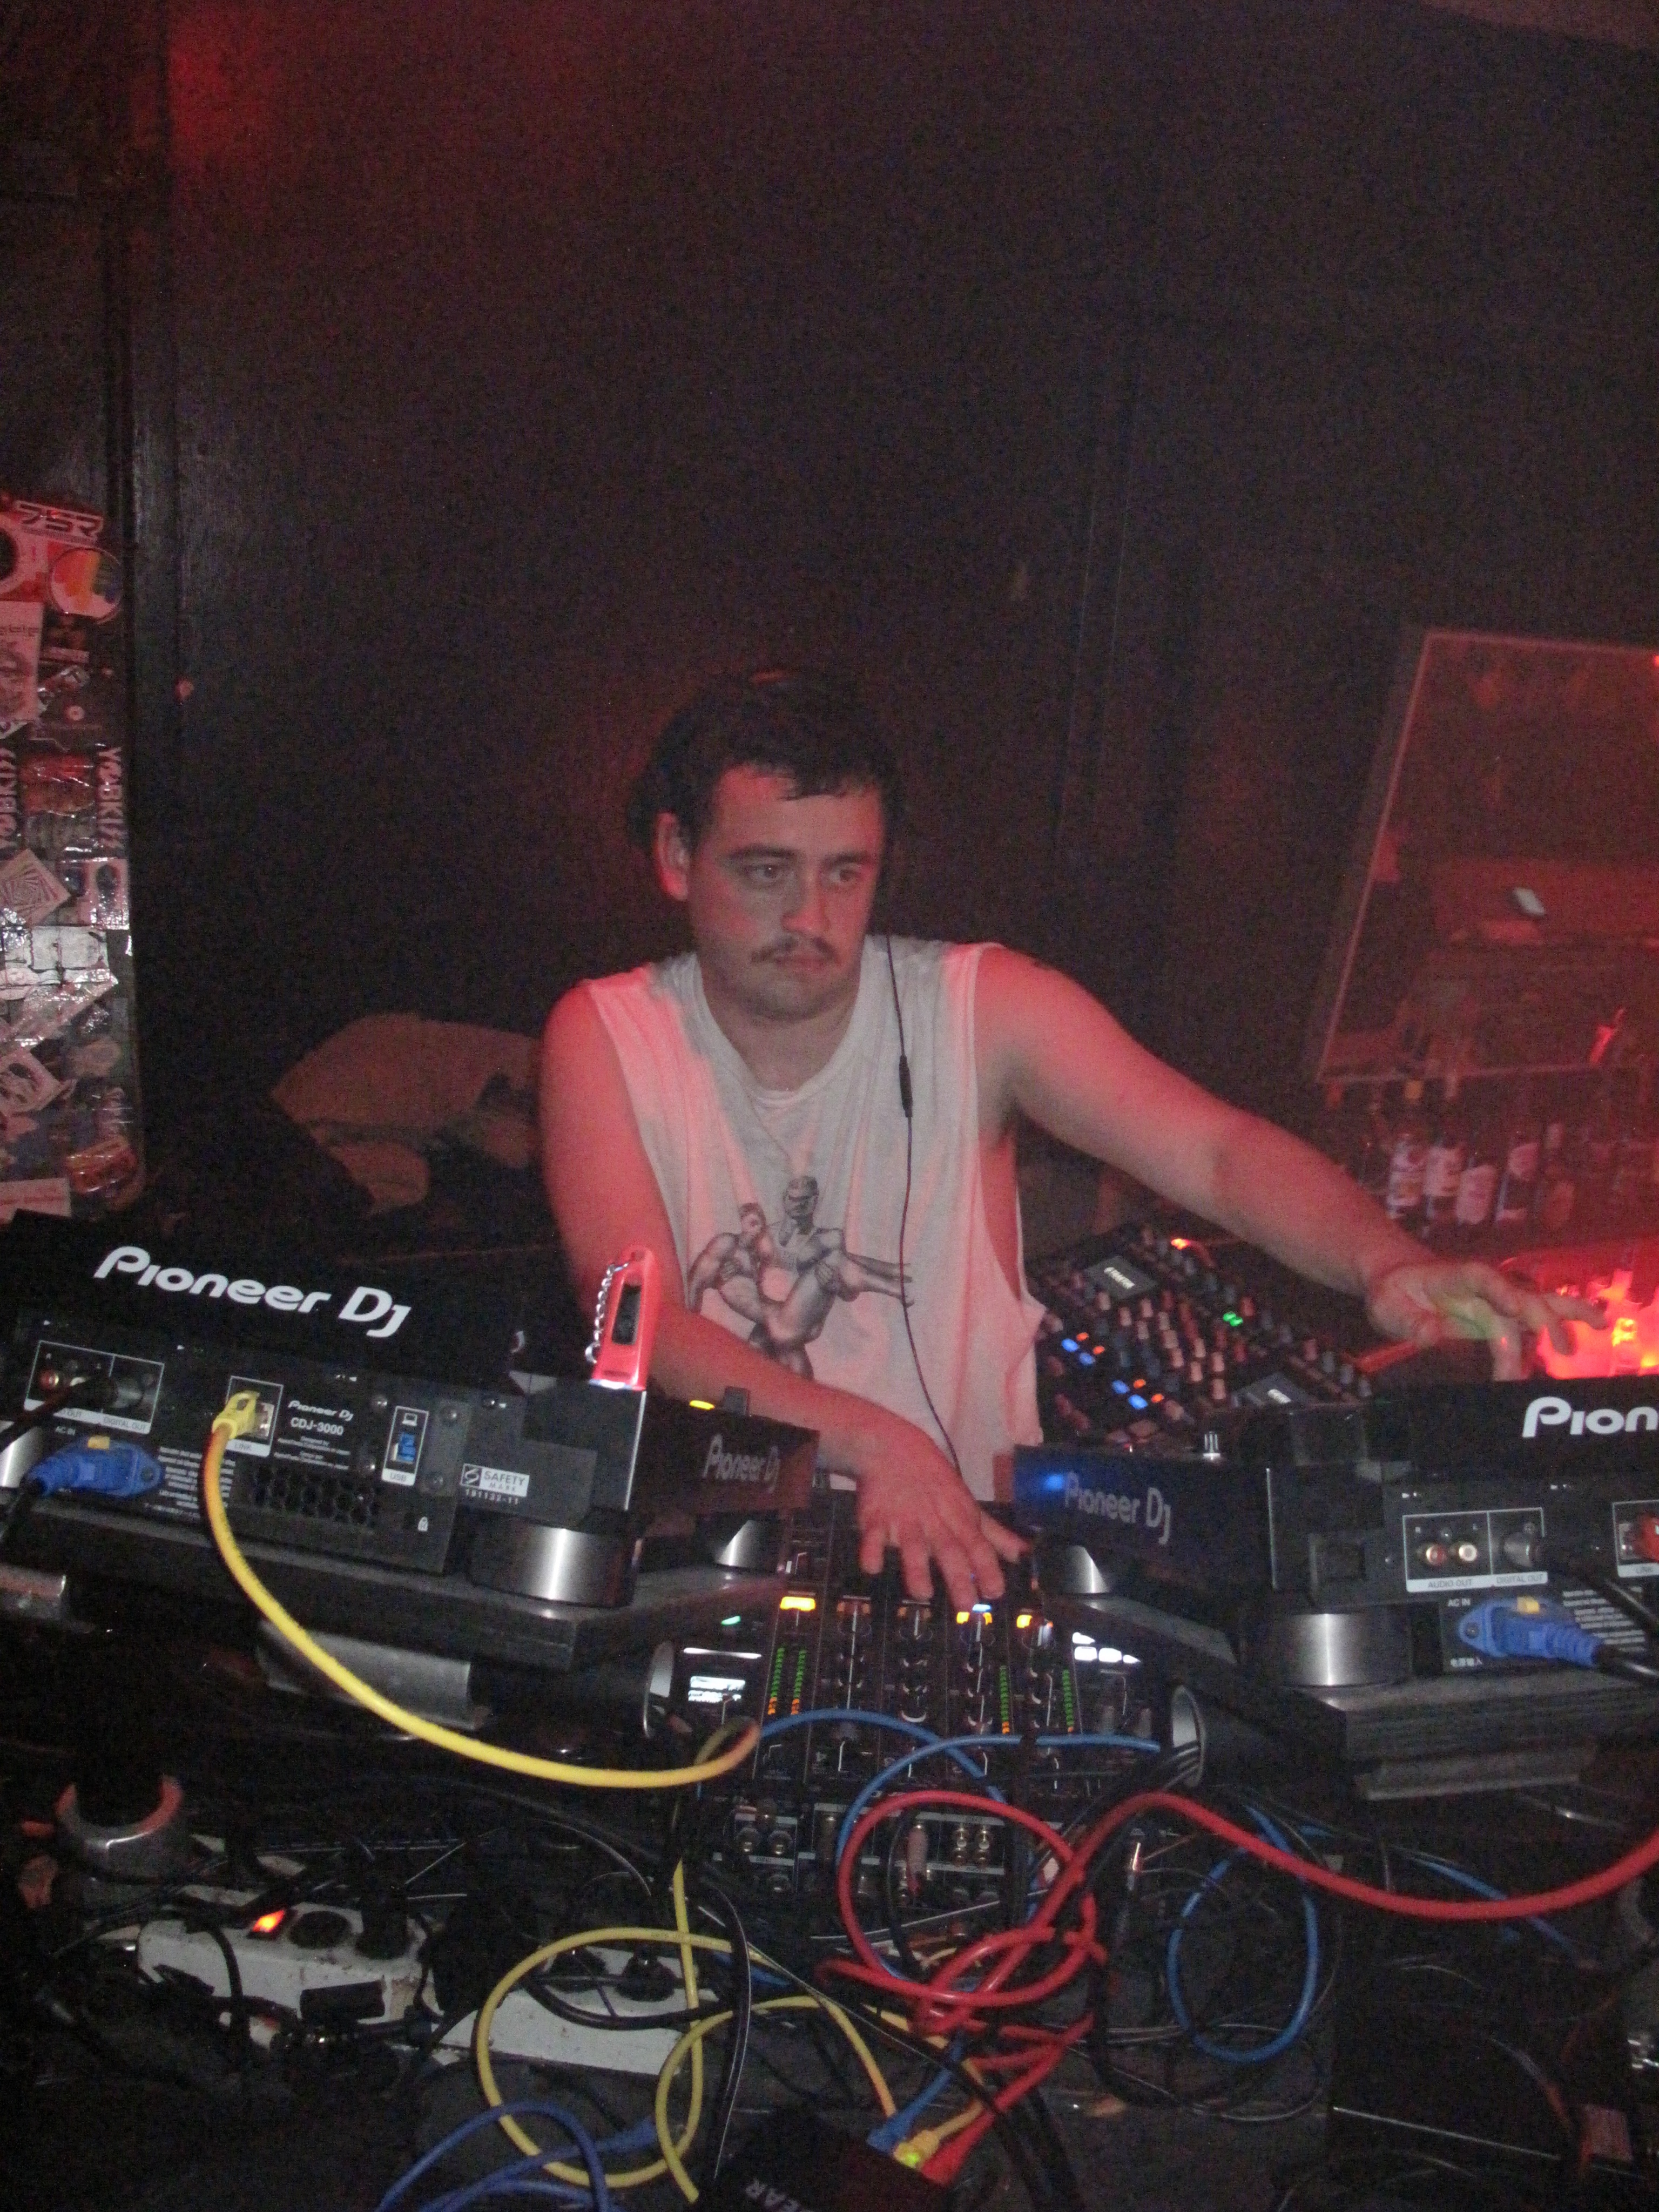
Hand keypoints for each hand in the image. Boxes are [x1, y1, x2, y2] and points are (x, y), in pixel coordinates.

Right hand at [852, 1411, 1025, 1608]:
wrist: (892, 1449)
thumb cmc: (935, 1483)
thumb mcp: (967, 1506)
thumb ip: (994, 1535)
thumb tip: (1023, 1555)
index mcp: (958, 1519)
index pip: (978, 1545)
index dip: (987, 1568)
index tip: (995, 1592)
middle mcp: (934, 1522)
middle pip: (949, 1550)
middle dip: (958, 1577)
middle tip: (966, 1606)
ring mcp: (904, 1520)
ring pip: (912, 1546)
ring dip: (917, 1569)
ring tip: (922, 1593)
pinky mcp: (875, 1518)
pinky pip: (872, 1536)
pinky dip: (871, 1550)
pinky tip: (872, 1566)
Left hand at [1364, 1257, 1605, 1381]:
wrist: (1399, 1279)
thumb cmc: (1392, 1292)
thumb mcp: (1387, 1306)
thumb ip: (1410, 1321)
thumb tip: (1434, 1337)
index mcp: (1455, 1277)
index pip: (1482, 1278)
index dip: (1502, 1291)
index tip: (1516, 1309)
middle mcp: (1483, 1287)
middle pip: (1519, 1295)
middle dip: (1542, 1317)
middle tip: (1561, 1347)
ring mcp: (1496, 1300)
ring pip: (1537, 1302)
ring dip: (1566, 1314)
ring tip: (1600, 1324)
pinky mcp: (1500, 1316)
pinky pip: (1533, 1320)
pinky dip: (1560, 1324)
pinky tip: (1589, 1330)